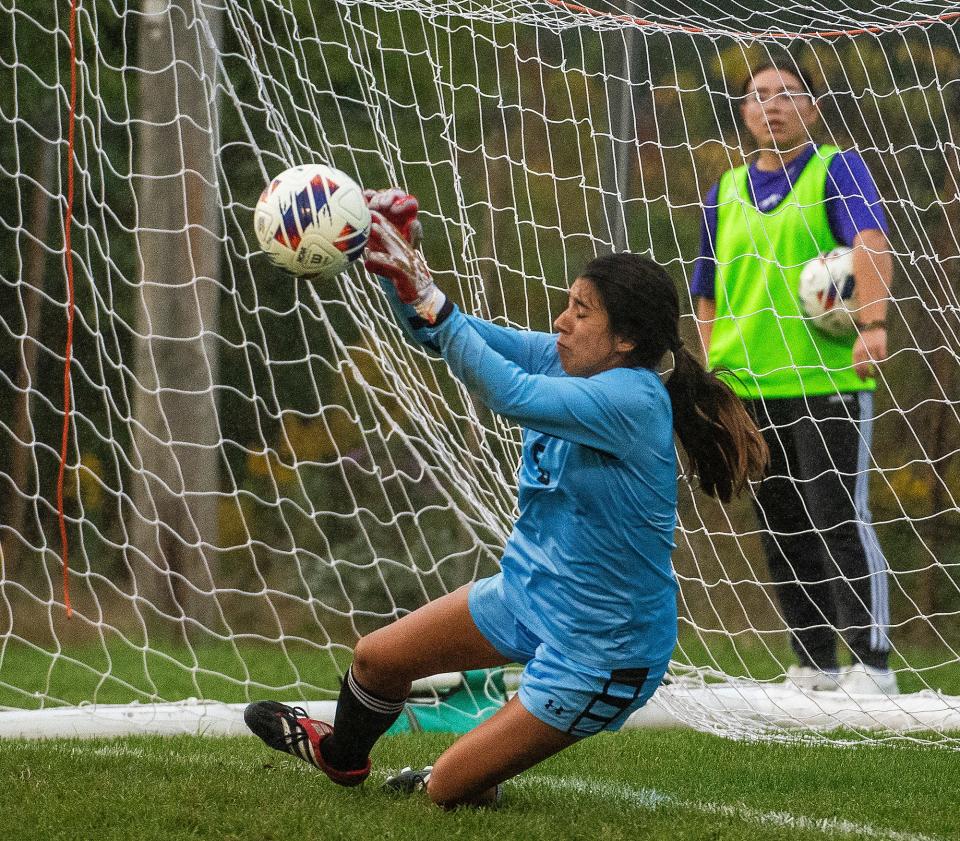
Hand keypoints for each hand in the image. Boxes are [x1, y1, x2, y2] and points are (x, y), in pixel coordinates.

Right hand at [363, 188, 421, 248]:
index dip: (403, 203)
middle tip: (381, 206)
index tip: (394, 210)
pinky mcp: (370, 208)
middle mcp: (396, 207)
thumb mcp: (409, 245)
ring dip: (376, 199)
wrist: (381, 255)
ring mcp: (382, 206)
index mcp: (408, 214)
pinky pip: (367, 197)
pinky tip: (364, 200)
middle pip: (393, 194)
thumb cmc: (398, 250)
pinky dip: (365, 197)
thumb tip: (413, 222)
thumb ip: (415, 234)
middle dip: (386, 197)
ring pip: (380, 195)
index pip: (409, 202)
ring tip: (372, 208)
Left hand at [364, 210, 447, 324]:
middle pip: (392, 234)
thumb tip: (366, 261)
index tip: (369, 210)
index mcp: (402, 248)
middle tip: (367, 213)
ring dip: (382, 237)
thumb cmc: (406, 281)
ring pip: (393, 246)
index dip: (381, 220)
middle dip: (380, 223)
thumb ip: (380, 264)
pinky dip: (380, 262)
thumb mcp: (392, 270)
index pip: (392, 231)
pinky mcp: (405, 274)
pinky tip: (368, 261)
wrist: (423, 295)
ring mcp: (406, 261)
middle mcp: (405, 252)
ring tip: (370, 228)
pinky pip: (392, 265)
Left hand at [853, 325, 886, 379]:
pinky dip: (884, 364)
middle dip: (868, 376)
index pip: (857, 368)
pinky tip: (884, 367)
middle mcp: (863, 351)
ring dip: (877, 372)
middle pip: (865, 368)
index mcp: (856, 352)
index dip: (860, 376)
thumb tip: (861, 372)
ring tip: (878, 375)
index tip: (864, 381)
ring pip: (875, 365)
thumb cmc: (864, 340)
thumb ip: (858, 358)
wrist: (872, 326)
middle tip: (871, 379)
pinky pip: (883, 359)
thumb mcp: (857, 348)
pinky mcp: (882, 346)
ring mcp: (873, 349)